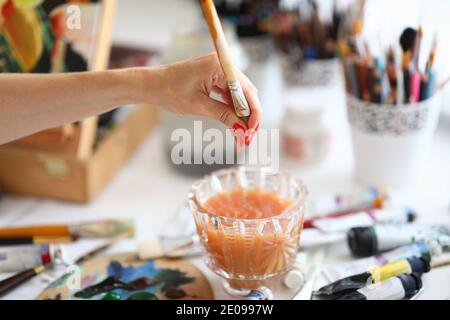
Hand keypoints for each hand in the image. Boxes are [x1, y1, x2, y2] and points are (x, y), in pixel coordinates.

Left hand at [138, 53, 261, 136]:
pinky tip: (233, 123)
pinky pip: (229, 94)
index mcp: (219, 66)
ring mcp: (218, 70)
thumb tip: (242, 129)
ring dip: (241, 115)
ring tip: (241, 135)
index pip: (247, 91)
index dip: (253, 113)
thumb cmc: (169, 91)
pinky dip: (232, 109)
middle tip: (247, 137)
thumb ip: (224, 115)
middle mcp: (222, 65)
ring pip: (239, 95)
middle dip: (248, 116)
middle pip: (246, 93)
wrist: (150, 85)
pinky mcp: (214, 76)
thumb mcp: (199, 106)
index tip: (252, 131)